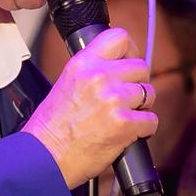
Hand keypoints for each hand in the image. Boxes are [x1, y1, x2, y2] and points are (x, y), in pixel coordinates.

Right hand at [26, 26, 157, 190]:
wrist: (45, 157)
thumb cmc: (52, 128)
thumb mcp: (66, 84)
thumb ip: (92, 72)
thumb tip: (118, 69)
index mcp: (83, 64)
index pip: (119, 37)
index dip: (130, 50)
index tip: (129, 62)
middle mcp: (99, 77)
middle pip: (141, 67)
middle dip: (138, 84)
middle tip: (126, 99)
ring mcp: (113, 100)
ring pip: (149, 93)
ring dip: (141, 107)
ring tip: (124, 117)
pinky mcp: (124, 124)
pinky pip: (151, 120)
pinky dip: (144, 129)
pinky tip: (128, 133)